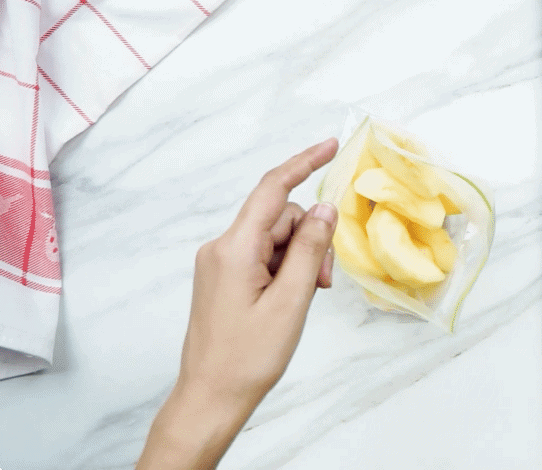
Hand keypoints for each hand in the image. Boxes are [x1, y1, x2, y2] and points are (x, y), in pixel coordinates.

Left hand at [138, 138, 339, 469]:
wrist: (211, 397)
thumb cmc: (248, 356)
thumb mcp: (292, 300)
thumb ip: (310, 249)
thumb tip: (324, 208)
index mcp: (234, 248)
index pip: (273, 189)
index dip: (303, 162)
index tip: (330, 145)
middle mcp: (221, 247)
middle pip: (280, 217)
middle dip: (310, 238)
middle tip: (324, 282)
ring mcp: (220, 263)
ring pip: (275, 238)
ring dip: (300, 258)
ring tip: (307, 297)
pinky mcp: (223, 277)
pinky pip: (263, 255)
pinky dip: (286, 268)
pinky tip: (292, 297)